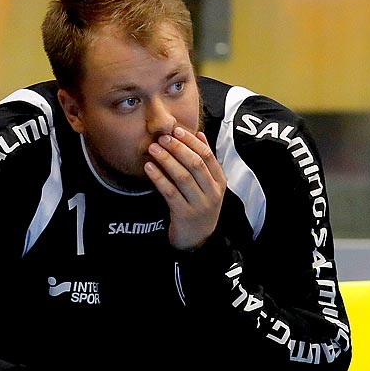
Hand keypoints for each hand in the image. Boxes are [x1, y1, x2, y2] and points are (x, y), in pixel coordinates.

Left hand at [144, 125, 226, 250]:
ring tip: (154, 148)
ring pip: (183, 177)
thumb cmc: (200, 206)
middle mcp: (212, 193)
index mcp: (219, 182)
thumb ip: (205, 161)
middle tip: (163, 137)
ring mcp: (199, 205)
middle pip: (195, 164)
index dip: (192, 142)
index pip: (207, 156)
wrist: (197, 240)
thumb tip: (200, 134)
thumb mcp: (208, 185)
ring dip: (167, 160)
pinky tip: (149, 168)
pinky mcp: (183, 215)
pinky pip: (170, 192)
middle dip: (178, 148)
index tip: (177, 130)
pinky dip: (159, 178)